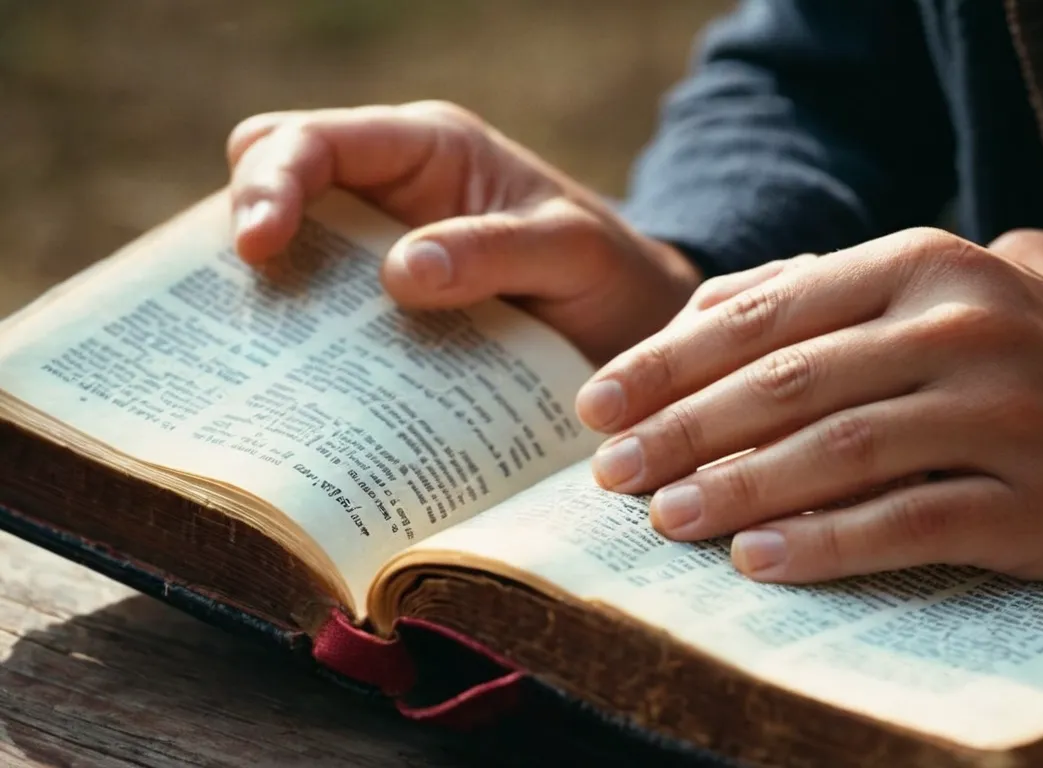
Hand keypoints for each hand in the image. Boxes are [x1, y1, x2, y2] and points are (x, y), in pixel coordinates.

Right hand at [226, 102, 699, 362]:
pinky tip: (304, 392)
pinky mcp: (384, 319)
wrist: (633, 328)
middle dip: (250, 230)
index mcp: (426, 150)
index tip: (259, 244)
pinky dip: (308, 352)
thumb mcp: (570, 250)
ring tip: (259, 354)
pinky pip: (325, 325)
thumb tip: (399, 273)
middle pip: (275, 187)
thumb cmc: (608, 271)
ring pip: (290, 261)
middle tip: (253, 298)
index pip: (315, 140)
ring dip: (271, 301)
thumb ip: (494, 250)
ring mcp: (379, 258)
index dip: (272, 181)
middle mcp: (388, 196)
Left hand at [575, 228, 1042, 585]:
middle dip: (682, 429)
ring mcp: (1006, 411)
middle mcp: (963, 326)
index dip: (669, 360)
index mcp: (925, 264)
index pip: (766, 311)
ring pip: (840, 451)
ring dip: (738, 488)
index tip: (598, 402)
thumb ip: (825, 290)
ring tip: (664, 519)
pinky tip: (759, 561)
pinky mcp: (1037, 499)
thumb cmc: (1031, 357)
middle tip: (611, 472)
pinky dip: (828, 543)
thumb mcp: (940, 291)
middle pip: (788, 382)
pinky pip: (911, 521)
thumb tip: (702, 312)